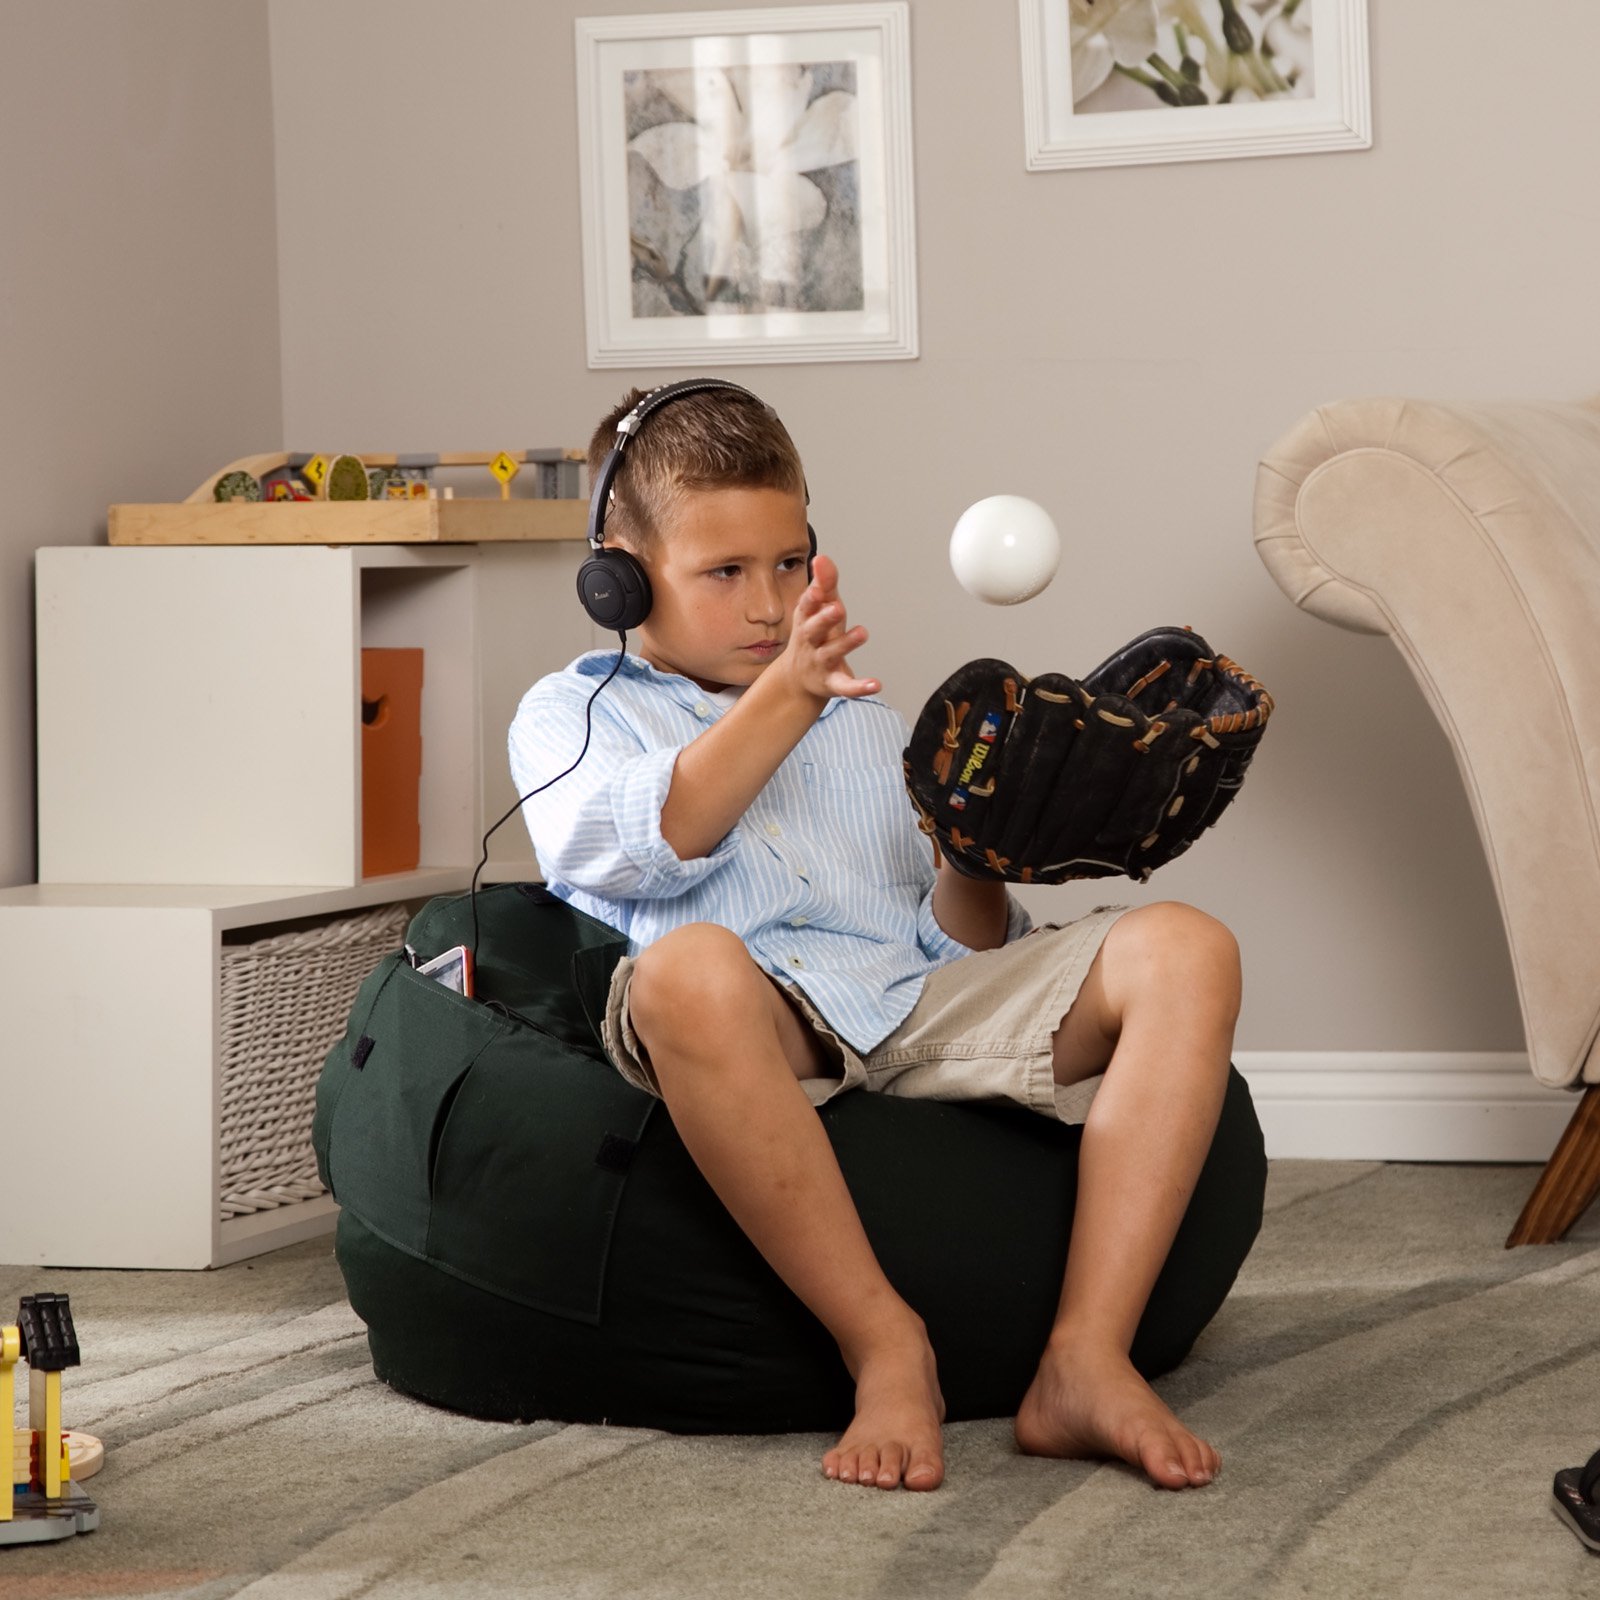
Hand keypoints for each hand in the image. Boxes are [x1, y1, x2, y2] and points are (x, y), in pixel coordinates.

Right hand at [778, 553, 880, 702]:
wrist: (797, 679)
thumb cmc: (813, 635)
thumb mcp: (818, 610)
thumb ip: (824, 584)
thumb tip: (823, 558)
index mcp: (806, 621)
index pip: (806, 607)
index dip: (812, 598)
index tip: (818, 589)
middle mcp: (811, 641)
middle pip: (814, 630)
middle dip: (824, 618)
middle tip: (838, 607)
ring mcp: (821, 662)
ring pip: (832, 653)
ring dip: (846, 643)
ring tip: (862, 632)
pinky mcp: (833, 683)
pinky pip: (846, 686)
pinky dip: (859, 686)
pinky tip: (876, 684)